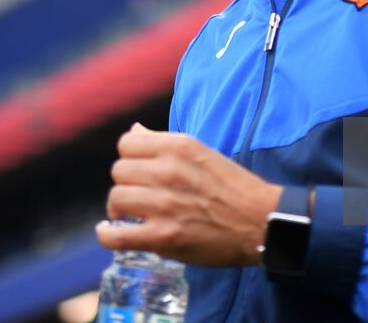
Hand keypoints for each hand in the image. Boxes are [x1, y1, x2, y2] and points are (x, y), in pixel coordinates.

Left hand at [96, 123, 282, 266]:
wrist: (261, 222)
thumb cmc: (234, 187)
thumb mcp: (201, 152)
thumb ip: (164, 143)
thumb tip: (135, 130)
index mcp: (178, 147)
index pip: (126, 143)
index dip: (129, 157)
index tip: (137, 170)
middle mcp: (167, 172)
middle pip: (118, 171)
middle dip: (126, 183)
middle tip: (138, 195)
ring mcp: (164, 205)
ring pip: (116, 199)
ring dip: (120, 208)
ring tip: (131, 215)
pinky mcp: (163, 237)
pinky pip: (116, 235)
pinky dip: (106, 235)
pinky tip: (109, 232)